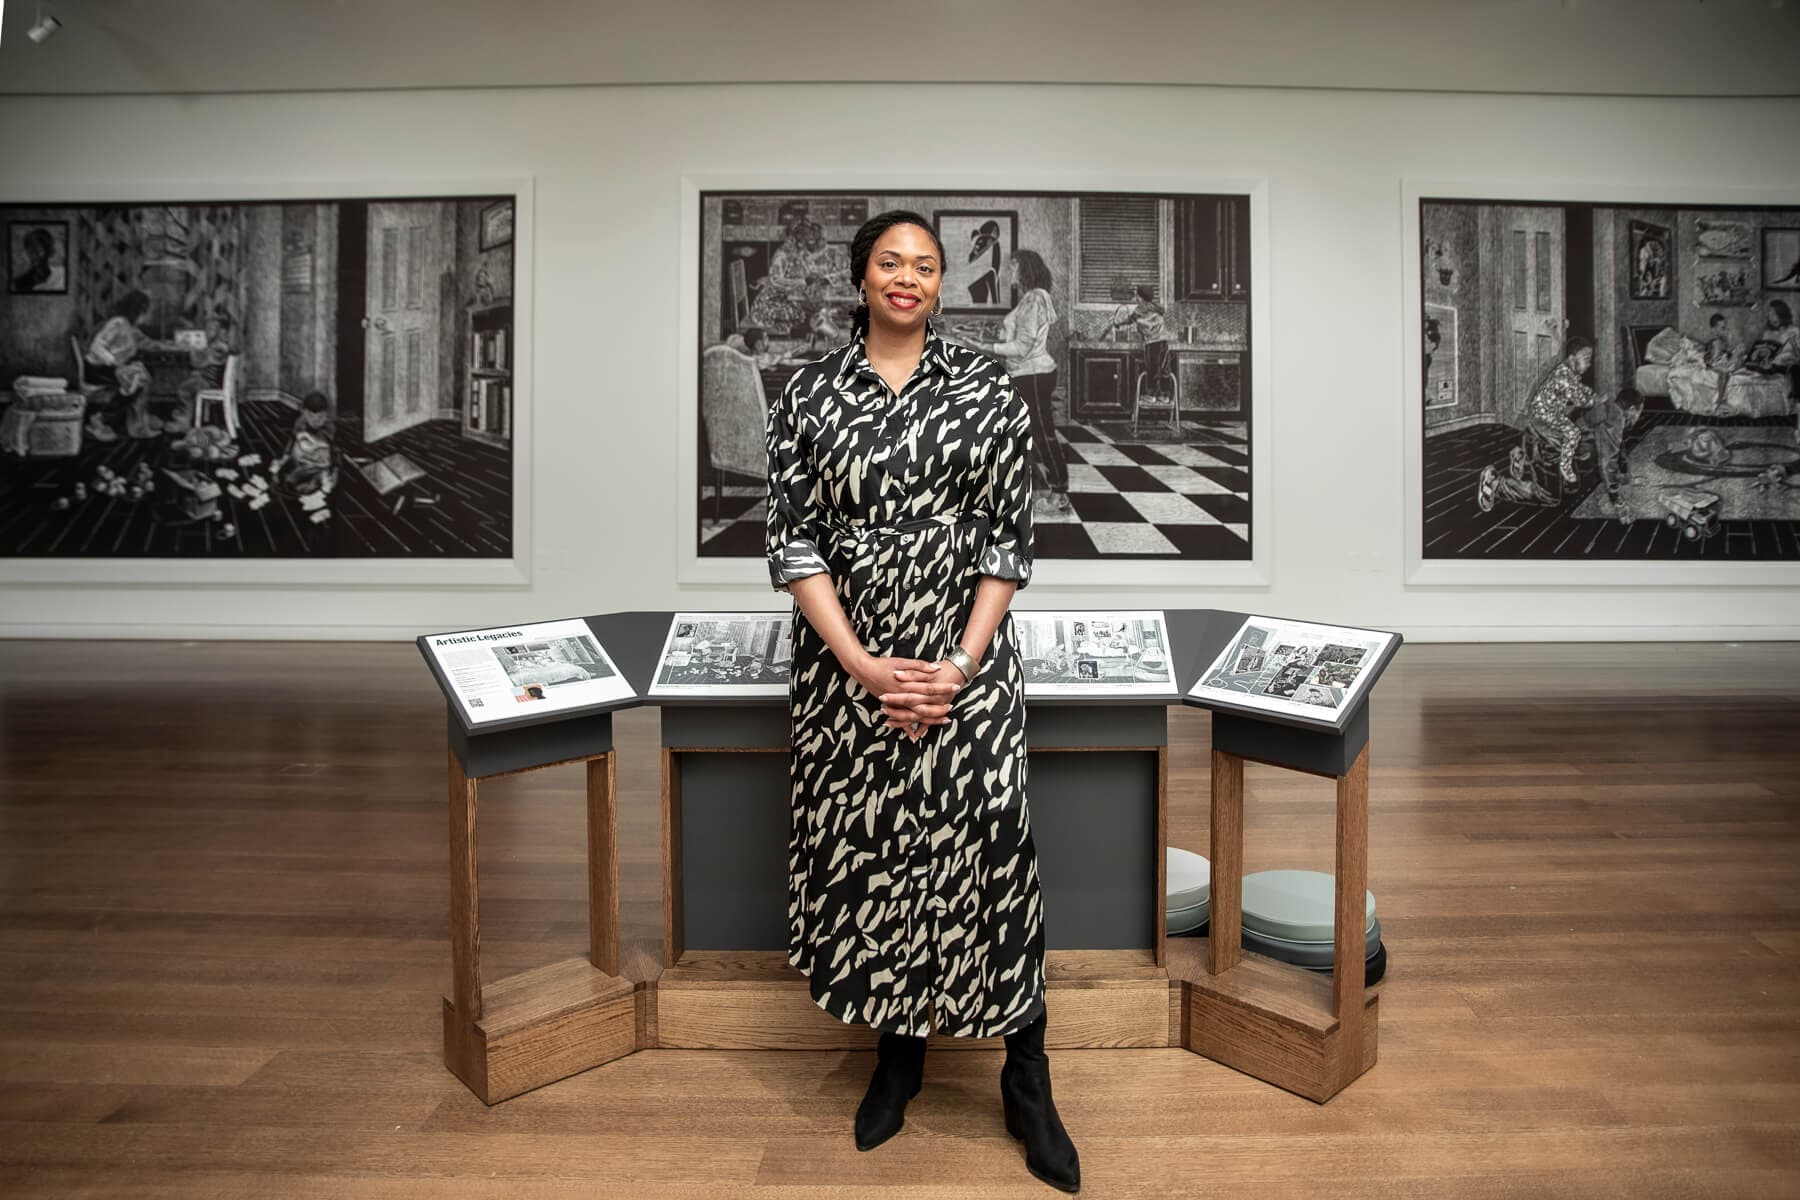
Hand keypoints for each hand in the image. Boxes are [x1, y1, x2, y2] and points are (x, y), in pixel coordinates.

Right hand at [847, 654, 962, 740]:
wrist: (863, 670)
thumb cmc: (883, 664)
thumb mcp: (902, 661)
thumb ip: (919, 666)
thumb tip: (936, 668)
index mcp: (907, 684)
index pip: (930, 687)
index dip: (943, 687)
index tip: (955, 687)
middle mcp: (902, 696)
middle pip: (925, 704)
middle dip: (940, 707)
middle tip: (952, 706)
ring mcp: (896, 703)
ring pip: (916, 715)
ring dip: (930, 719)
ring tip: (944, 720)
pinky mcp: (891, 707)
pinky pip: (901, 720)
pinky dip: (907, 728)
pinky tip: (915, 735)